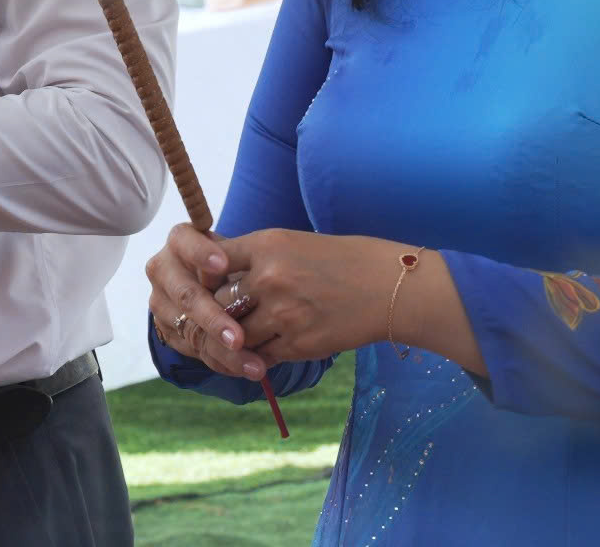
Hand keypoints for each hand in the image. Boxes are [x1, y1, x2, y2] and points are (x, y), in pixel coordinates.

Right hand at [147, 223, 266, 382]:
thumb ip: (236, 258)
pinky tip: (245, 368)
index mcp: (180, 240)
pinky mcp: (166, 329)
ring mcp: (160, 301)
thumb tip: (239, 274)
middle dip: (214, 318)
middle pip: (186, 295)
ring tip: (254, 365)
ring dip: (222, 351)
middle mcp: (163, 269)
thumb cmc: (234, 260)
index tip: (223, 265)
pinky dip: (221, 361)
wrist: (215, 281)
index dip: (202, 254)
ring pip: (190, 329)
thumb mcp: (238, 251)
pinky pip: (195, 349)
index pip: (185, 243)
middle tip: (239, 338)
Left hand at [216, 230, 412, 366]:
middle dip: (220, 312)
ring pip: (236, 335)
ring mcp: (282, 313)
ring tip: (249, 335)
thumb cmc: (348, 260)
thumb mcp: (297, 243)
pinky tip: (270, 347)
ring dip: (239, 338)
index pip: (214, 261)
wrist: (391, 287)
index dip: (207, 276)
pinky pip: (262, 356)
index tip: (211, 283)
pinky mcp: (298, 344)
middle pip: (219, 303)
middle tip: (226, 316)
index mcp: (269, 244)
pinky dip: (261, 355)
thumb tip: (220, 272)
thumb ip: (259, 258)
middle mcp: (270, 277)